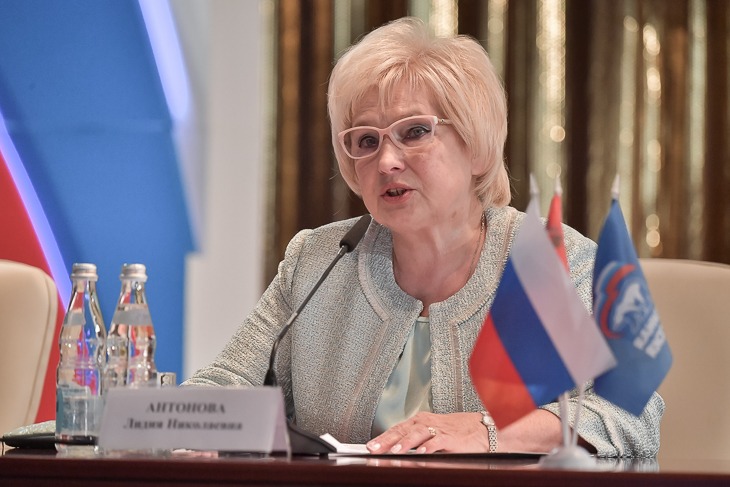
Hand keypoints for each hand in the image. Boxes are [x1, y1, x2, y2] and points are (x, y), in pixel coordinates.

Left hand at [366, 411, 488, 453]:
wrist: (482, 428)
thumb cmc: (456, 432)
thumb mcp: (431, 433)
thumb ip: (415, 441)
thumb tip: (395, 450)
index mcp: (420, 421)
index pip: (397, 429)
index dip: (382, 438)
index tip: (370, 446)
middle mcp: (427, 422)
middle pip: (403, 430)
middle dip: (387, 440)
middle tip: (374, 449)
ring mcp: (439, 429)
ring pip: (418, 434)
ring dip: (405, 443)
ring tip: (395, 451)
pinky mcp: (451, 438)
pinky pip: (438, 441)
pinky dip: (428, 447)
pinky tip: (421, 452)